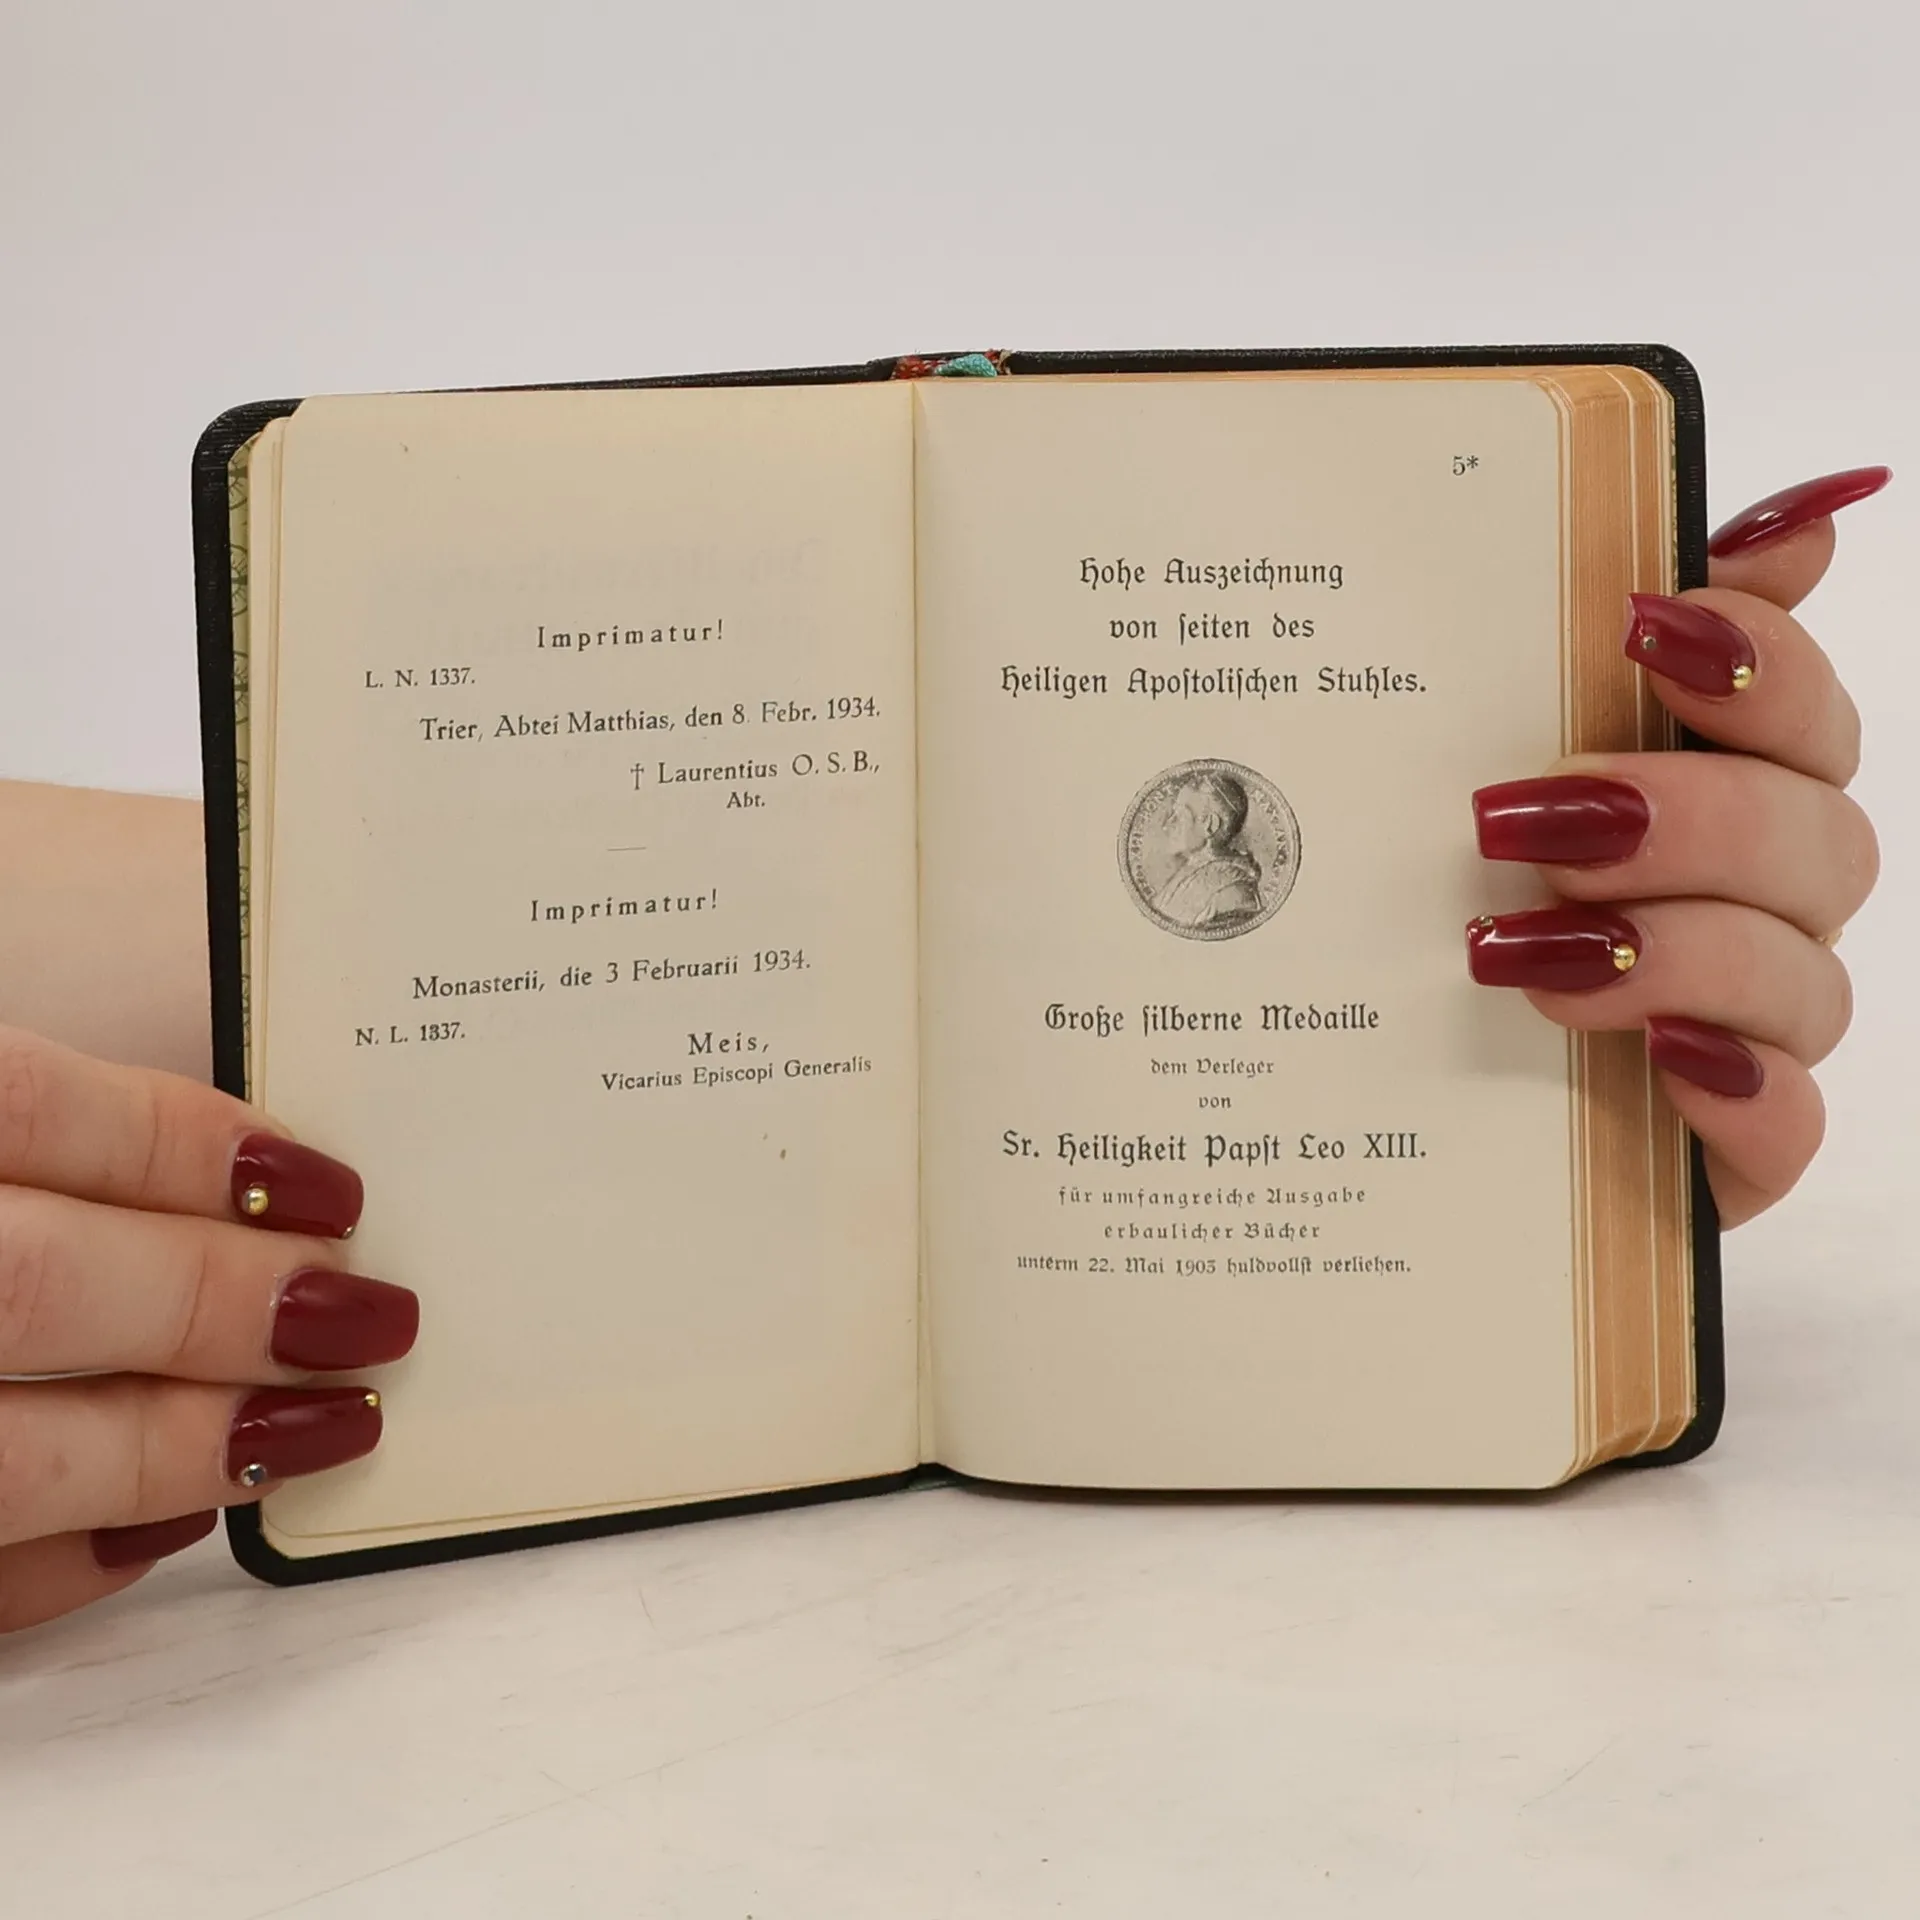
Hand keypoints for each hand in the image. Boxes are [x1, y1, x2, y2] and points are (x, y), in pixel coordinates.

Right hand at [0, 1029, 416, 1631]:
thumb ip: (62, 1122)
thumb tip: (263, 1170)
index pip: (30, 1109)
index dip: (185, 1147)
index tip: (327, 1186)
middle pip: (33, 1287)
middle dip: (219, 1302)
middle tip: (369, 1311)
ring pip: (2, 1458)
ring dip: (173, 1448)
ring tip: (326, 1427)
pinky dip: (60, 1561)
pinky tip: (166, 1526)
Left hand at [1467, 467, 1888, 1228]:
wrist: (1399, 1090)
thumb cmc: (1456, 895)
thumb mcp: (1482, 759)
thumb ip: (1595, 643)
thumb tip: (1803, 509)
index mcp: (1713, 790)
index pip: (1795, 705)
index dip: (1753, 658)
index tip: (1642, 627)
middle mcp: (1755, 902)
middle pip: (1811, 835)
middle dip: (1684, 816)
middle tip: (1531, 820)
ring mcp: (1754, 1027)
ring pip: (1803, 977)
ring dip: (1672, 949)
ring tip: (1516, 949)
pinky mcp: (1733, 1143)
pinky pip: (1789, 1123)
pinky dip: (1739, 1088)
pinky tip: (1664, 1057)